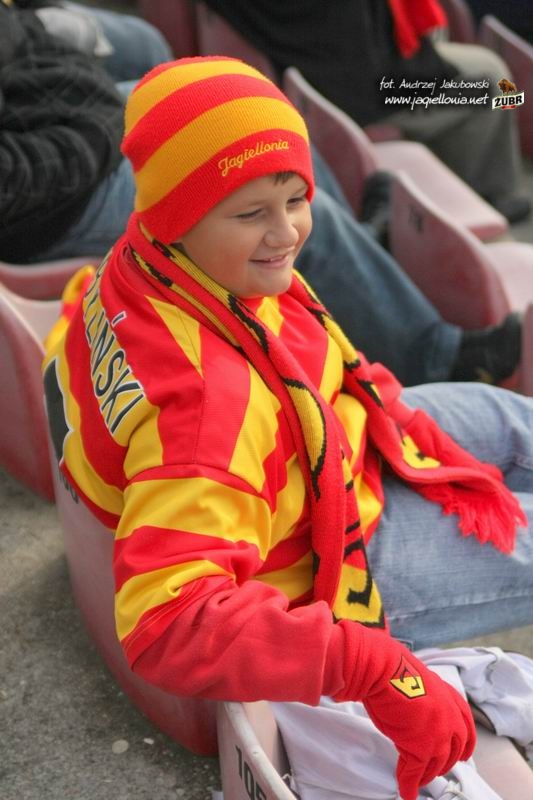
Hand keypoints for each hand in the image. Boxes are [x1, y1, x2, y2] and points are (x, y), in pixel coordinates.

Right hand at [335, 625, 475, 799]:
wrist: (386, 670)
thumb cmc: (396, 670)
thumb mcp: (421, 681)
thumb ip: (428, 700)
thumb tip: (419, 710)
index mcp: (451, 700)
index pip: (466, 729)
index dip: (465, 746)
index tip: (464, 755)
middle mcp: (449, 720)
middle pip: (452, 752)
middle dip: (444, 763)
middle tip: (435, 769)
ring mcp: (437, 737)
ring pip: (435, 765)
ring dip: (426, 775)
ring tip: (417, 780)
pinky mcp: (420, 749)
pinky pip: (415, 773)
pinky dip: (409, 785)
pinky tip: (406, 791)